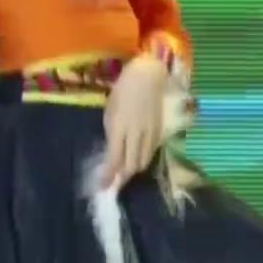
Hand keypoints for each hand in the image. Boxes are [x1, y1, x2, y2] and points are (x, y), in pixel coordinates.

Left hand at [101, 54, 169, 189]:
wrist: (147, 76)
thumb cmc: (122, 90)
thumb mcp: (110, 111)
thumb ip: (112, 133)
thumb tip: (112, 152)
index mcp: (119, 127)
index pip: (114, 159)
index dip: (108, 176)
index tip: (103, 186)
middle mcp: (136, 133)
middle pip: (131, 165)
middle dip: (122, 177)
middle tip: (114, 182)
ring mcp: (150, 133)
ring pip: (144, 161)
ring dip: (133, 169)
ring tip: (125, 172)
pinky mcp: (159, 131)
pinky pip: (151, 151)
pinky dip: (143, 158)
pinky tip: (137, 157)